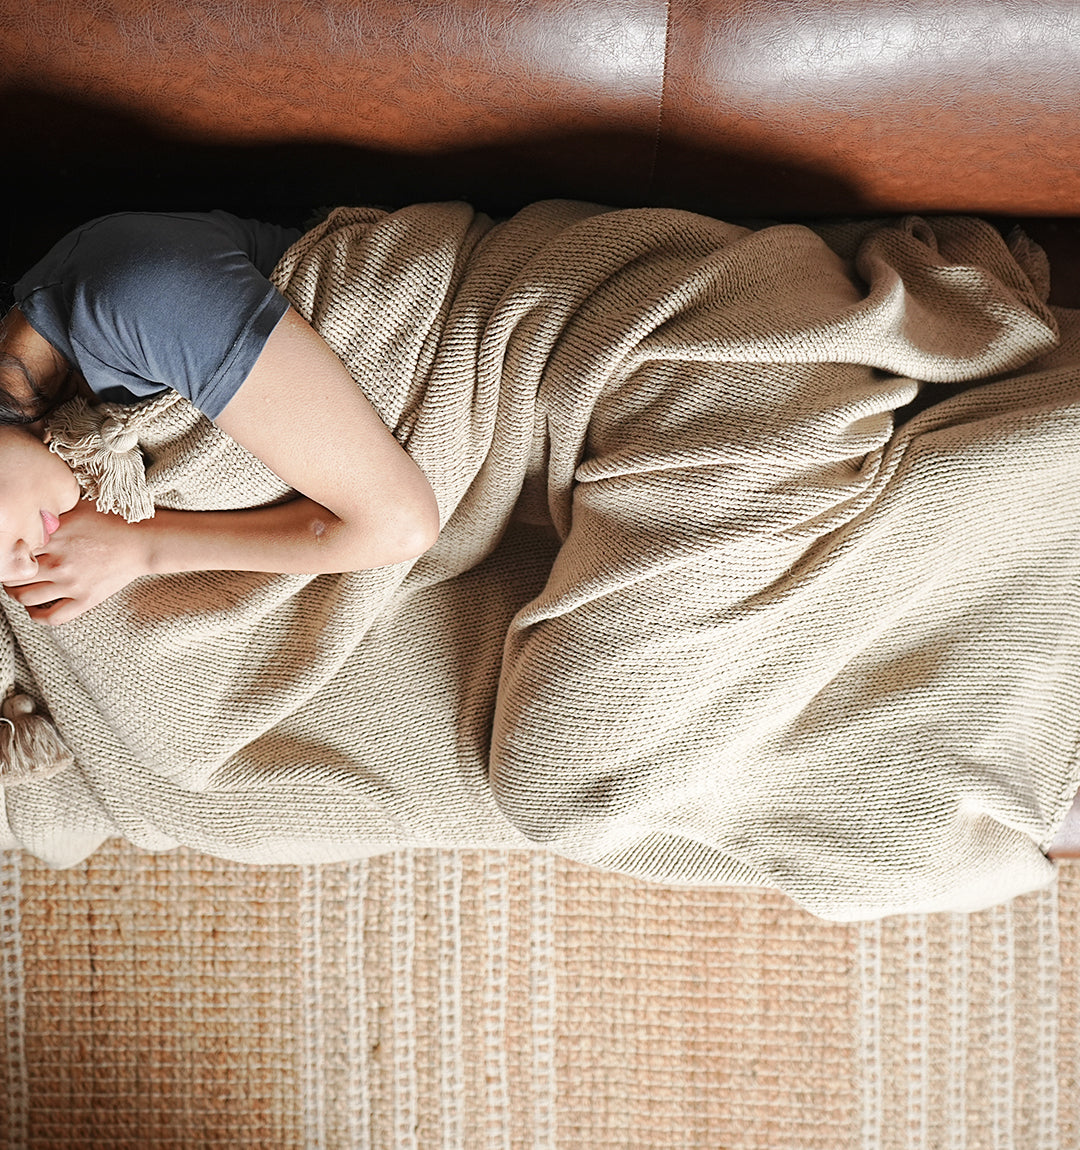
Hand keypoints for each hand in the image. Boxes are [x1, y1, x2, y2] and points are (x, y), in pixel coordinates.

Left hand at [3, 499, 151, 625]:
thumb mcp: (78, 508)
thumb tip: (29, 515)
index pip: (13, 549)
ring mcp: (71, 584)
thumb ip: (51, 514)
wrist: (144, 542)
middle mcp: (58, 562)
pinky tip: (34, 608)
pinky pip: (51, 617)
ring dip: (15, 594)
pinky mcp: (85, 600)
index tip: (10, 551)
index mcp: (54, 538)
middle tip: (11, 570)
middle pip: (12, 574)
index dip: (7, 550)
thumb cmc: (113, 521)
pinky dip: (36, 615)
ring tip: (18, 588)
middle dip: (7, 573)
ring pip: (24, 597)